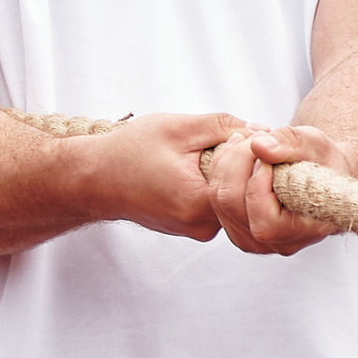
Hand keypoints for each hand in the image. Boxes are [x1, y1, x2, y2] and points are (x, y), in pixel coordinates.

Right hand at [84, 108, 248, 242]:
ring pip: (231, 196)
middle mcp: (202, 225)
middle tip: (223, 139)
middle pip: (244, 190)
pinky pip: (217, 203)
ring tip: (200, 153)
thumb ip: (224, 126)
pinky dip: (212, 183)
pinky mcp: (192, 228)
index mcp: (199, 202)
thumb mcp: (178, 127)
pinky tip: (192, 168)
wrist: (94, 180)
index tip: (239, 133)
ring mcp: (198, 231)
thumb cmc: (128, 152)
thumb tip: (263, 130)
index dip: (250, 150)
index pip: (250, 177)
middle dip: (240, 161)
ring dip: (225, 172)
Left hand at [205, 120, 344, 257]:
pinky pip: (213, 198)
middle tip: (252, 137)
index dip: (258, 185)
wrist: (320, 173)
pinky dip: (219, 169)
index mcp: (304, 231)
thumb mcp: (316, 145)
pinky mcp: (235, 226)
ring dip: (225, 163)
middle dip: (236, 163)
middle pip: (232, 206)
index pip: (265, 222)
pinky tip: (235, 150)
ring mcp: (251, 238)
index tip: (268, 154)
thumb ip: (291, 144)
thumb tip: (259, 147)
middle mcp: (275, 243)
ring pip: (218, 200)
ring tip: (244, 139)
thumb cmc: (323, 161)